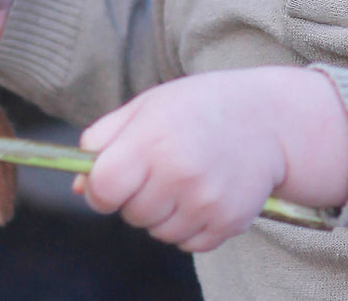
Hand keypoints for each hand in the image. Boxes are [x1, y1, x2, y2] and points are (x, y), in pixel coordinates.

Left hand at [75, 67, 347, 251]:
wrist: (269, 119)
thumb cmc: (201, 107)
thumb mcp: (150, 105)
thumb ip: (105, 138)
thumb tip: (79, 185)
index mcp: (154, 139)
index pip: (103, 189)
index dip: (101, 189)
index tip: (114, 179)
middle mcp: (180, 173)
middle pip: (130, 214)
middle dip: (138, 196)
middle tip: (164, 166)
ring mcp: (206, 201)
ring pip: (158, 232)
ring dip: (165, 212)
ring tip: (189, 177)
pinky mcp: (228, 223)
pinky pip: (188, 242)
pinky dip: (191, 225)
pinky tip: (207, 192)